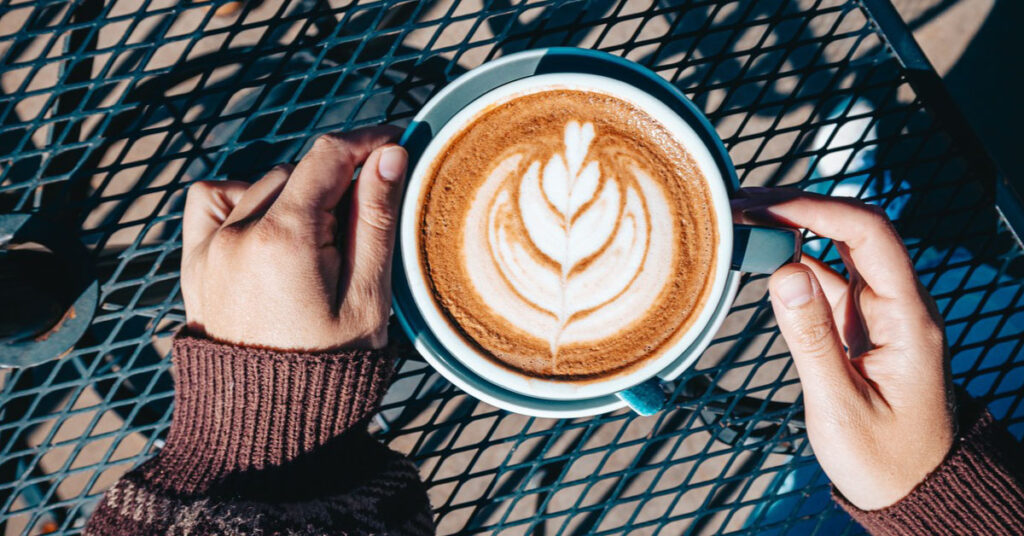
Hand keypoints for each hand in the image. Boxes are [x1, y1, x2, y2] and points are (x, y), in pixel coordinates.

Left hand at [181, 126, 407, 350]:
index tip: (395, 143)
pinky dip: (242, 199)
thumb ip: (376, 219)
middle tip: (363, 227)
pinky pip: (211, 201)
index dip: (367, 142)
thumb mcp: (368, 296)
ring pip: (260, 184)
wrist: (270, 422)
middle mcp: (237, 232)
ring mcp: (209, 248)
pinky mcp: (194, 263)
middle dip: (337, 183)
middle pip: (298, 172)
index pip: (328, 156)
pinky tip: (268, 227)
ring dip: (295, 195)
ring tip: (320, 242)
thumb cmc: (331, 365)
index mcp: (284, 238)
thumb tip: (389, 154)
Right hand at [736, 188, 954, 510]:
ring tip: (741, 223)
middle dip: (799, 207)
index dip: (816, 209)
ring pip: (838, 250)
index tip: (764, 206)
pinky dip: (791, 263)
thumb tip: (783, 274)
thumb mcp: (841, 406)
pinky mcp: (861, 325)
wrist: (912, 489)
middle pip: (854, 230)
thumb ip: (812, 339)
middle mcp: (898, 304)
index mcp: (909, 318)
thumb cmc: (883, 460)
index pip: (869, 235)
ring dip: (792, 230)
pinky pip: (828, 279)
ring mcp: (880, 312)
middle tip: (741, 203)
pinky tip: (759, 260)